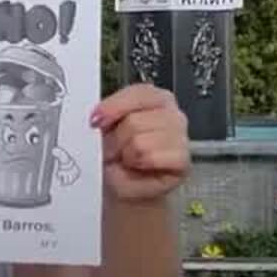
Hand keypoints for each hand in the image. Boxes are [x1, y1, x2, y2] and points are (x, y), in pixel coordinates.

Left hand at [92, 85, 188, 202]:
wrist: (118, 183)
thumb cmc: (113, 155)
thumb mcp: (104, 128)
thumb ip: (105, 115)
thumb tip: (98, 116)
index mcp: (154, 99)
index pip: (138, 93)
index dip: (113, 107)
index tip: (95, 120)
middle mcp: (172, 114)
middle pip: (134, 120)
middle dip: (116, 138)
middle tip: (114, 149)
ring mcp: (181, 137)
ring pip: (139, 141)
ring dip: (125, 154)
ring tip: (126, 159)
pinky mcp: (182, 160)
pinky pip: (149, 157)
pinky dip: (137, 164)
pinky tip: (139, 167)